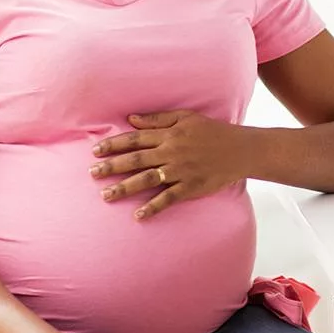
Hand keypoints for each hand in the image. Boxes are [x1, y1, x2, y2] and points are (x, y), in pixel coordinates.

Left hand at [90, 111, 250, 219]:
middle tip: (92, 173)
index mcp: (169, 134)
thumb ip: (158, 118)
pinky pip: (168, 198)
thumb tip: (131, 119)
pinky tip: (138, 215)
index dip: (114, 144)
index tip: (96, 151)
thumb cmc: (213, 131)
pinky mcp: (191, 187)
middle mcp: (171, 152)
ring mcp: (180, 171)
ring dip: (125, 188)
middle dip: (111, 166)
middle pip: (136, 160)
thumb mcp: (187, 117)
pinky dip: (153, 207)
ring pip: (147, 180)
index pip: (135, 139)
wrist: (241, 149)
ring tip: (106, 196)